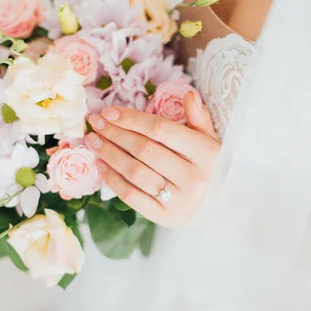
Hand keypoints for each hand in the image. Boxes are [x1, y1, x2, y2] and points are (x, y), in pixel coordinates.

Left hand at [85, 92, 220, 226]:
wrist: (217, 206)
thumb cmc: (208, 166)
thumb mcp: (209, 140)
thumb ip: (198, 117)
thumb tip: (189, 94)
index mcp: (206, 153)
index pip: (160, 130)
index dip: (131, 119)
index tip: (109, 111)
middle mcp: (194, 177)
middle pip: (144, 150)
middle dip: (115, 134)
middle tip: (94, 123)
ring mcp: (179, 200)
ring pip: (135, 172)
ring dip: (109, 154)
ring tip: (93, 141)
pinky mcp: (165, 217)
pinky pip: (131, 196)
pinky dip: (112, 179)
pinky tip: (101, 165)